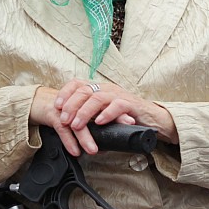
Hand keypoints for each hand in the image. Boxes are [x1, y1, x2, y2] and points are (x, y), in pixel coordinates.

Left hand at [30, 79, 177, 155]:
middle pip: (84, 90)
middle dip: (71, 106)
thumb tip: (68, 125)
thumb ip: (89, 115)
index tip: (56, 106)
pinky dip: (106, 114)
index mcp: (99, 88)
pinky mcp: (131, 104)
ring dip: (84, 112)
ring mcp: (119, 95)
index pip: (77, 83)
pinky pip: (118, 105)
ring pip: (98, 98)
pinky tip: (99, 123)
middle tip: (63, 120)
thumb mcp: (103, 114)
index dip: (65, 93)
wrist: (152, 119)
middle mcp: (107, 88)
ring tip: (77, 125)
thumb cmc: (126, 117)